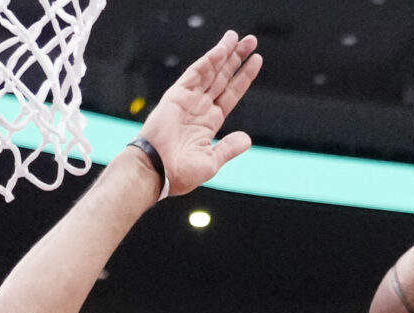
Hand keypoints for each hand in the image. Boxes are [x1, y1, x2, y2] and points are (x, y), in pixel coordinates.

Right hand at [138, 30, 260, 194]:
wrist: (157, 172)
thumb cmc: (180, 174)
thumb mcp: (211, 161)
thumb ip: (229, 148)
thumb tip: (247, 139)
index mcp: (209, 122)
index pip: (231, 94)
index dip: (244, 77)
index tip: (256, 61)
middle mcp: (200, 108)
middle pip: (222, 77)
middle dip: (236, 58)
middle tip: (251, 41)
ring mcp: (188, 100)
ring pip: (210, 71)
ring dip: (224, 54)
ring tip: (238, 37)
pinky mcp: (176, 95)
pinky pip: (195, 74)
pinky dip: (208, 61)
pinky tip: (221, 50)